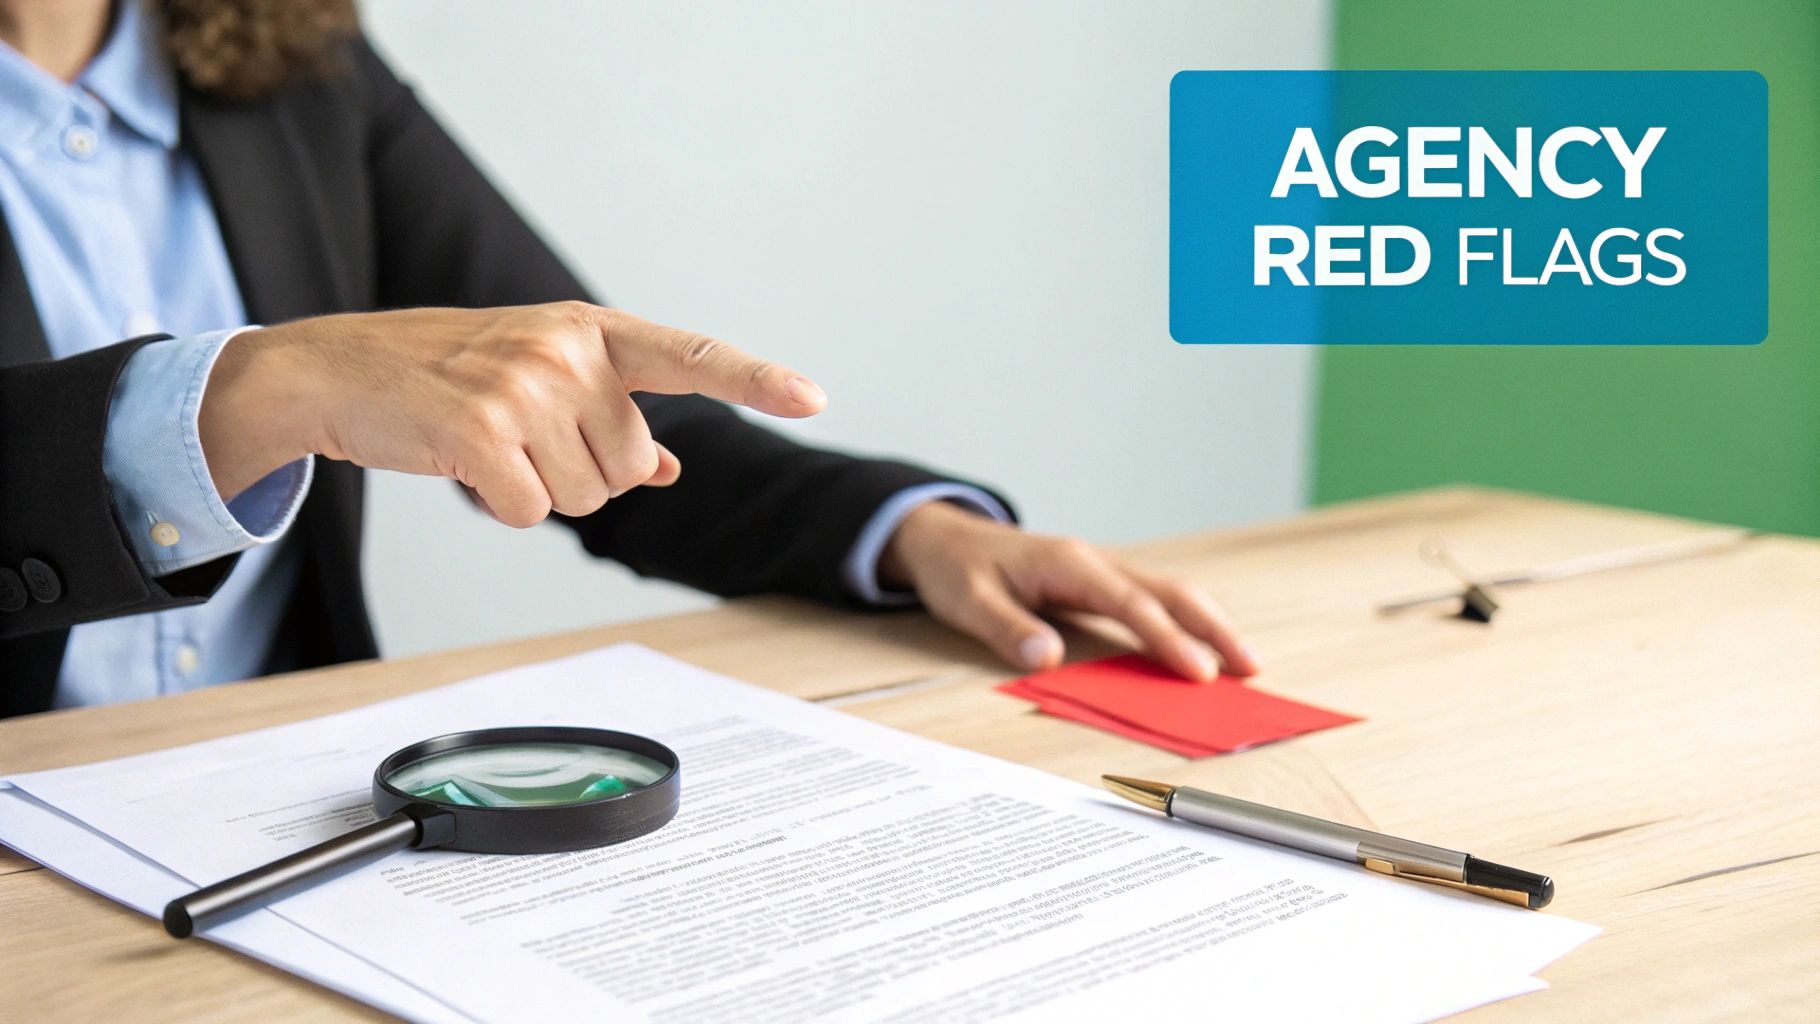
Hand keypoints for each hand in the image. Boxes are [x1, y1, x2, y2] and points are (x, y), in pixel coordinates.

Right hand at [198, 303, 824, 525]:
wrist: (341, 370)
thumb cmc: (449, 374)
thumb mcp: (540, 376)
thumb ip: (613, 416)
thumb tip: (672, 469)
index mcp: (591, 331)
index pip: (690, 357)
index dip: (756, 379)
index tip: (814, 397)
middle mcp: (567, 351)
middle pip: (630, 466)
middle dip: (582, 471)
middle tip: (521, 436)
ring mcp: (524, 387)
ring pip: (587, 497)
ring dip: (540, 489)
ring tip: (491, 442)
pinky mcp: (479, 431)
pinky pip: (531, 512)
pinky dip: (502, 505)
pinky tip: (467, 463)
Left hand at [879, 502, 1259, 681]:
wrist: (948, 539)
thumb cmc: (959, 571)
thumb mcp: (969, 603)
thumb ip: (1008, 630)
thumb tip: (1049, 658)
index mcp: (1070, 566)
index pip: (1132, 605)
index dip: (1168, 640)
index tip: (1199, 673)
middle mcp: (1096, 563)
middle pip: (1171, 591)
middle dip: (1215, 628)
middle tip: (1251, 669)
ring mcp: (1103, 569)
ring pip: (1170, 591)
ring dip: (1210, 624)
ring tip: (1245, 663)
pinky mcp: (1102, 581)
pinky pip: (1154, 598)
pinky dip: (1186, 620)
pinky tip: (1205, 645)